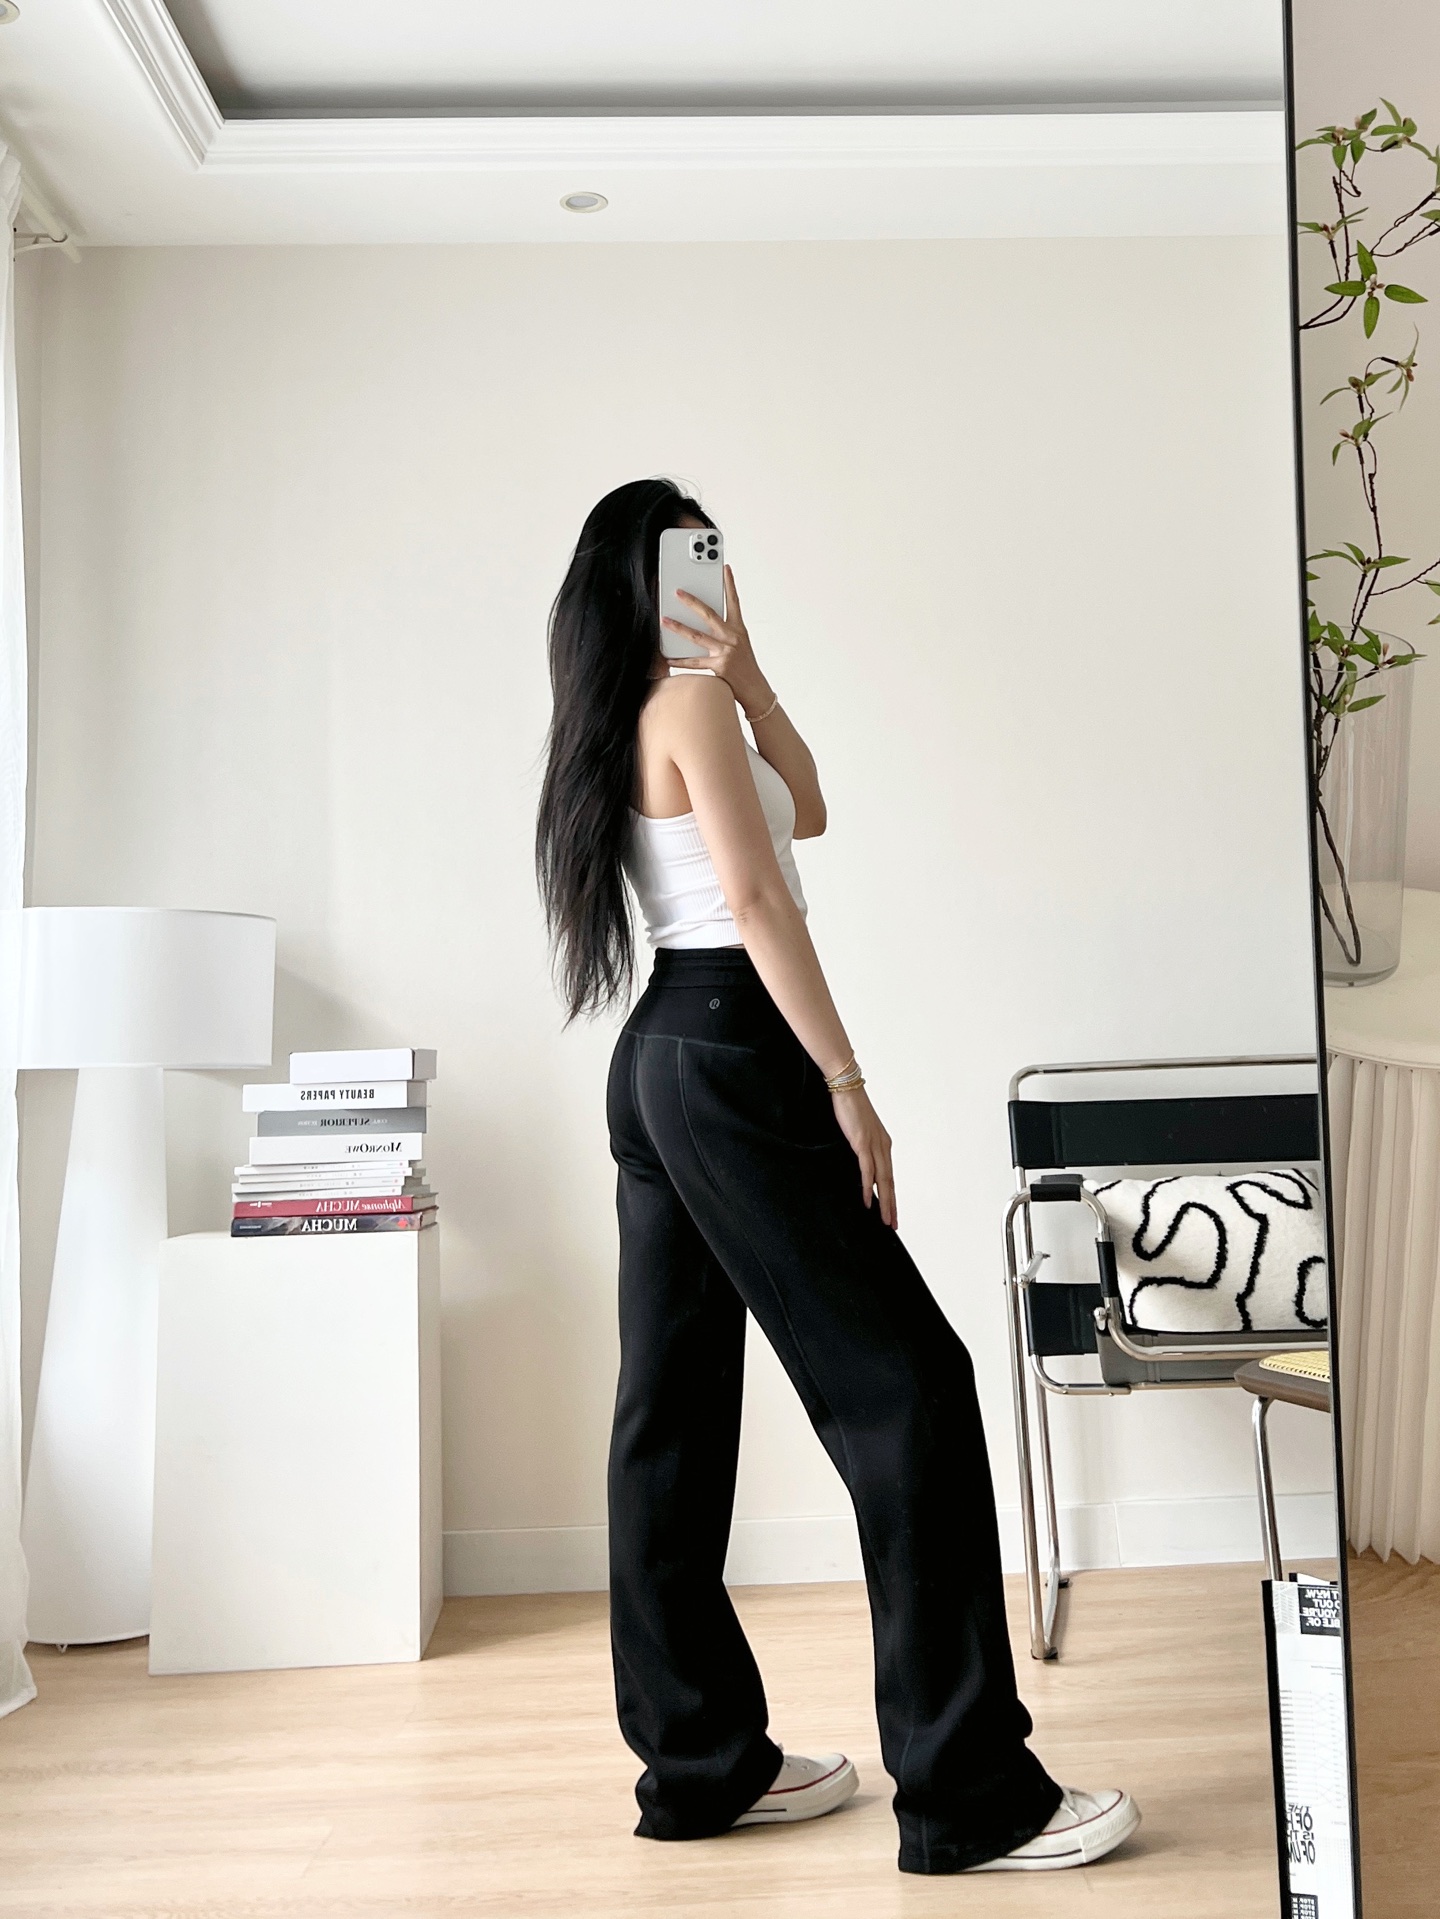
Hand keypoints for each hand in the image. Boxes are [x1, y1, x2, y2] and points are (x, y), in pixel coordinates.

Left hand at [661, 566, 771, 716]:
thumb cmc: (747, 668)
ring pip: (697, 636)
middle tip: (678, 592)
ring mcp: (726, 652)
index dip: (730, 584)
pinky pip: (695, 662)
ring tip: (664, 621)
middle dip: (692, 602)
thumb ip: (725, 633)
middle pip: (709, 614)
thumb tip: (703, 624)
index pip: (734, 602)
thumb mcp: (741, 645)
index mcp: (739, 630)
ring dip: (678, 628)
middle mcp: (733, 638)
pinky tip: (668, 657)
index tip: (725, 569)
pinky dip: (680, 661)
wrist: (756, 690)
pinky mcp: (719, 666)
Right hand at [831, 1087, 896, 1228]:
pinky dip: (869, 1186)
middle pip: (890, 1182)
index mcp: (883, 1144)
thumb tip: (859, 1161)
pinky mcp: (863, 1143)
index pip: (889, 1175)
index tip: (892, 1212)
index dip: (892, 1196)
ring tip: (885, 1219)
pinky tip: (869, 1200)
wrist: (846, 1087)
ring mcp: (874, 1145)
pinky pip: (868, 1170)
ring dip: (885, 1202)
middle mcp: (883, 1146)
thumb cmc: (850, 1107)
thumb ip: (861, 1146)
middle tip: (893, 1224)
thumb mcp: (858, 1131)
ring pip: (883, 1180)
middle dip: (893, 1205)